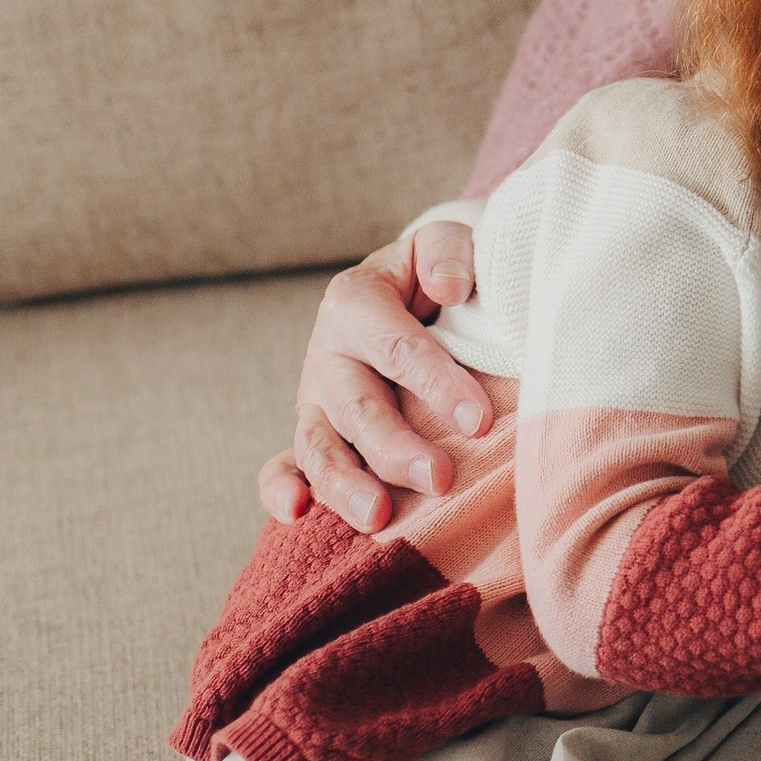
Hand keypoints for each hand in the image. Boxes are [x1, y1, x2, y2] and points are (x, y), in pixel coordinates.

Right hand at [256, 221, 490, 530]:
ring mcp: (314, 400)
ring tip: (379, 517)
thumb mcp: (446, 244)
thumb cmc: (439, 271)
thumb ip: (449, 253)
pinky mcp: (311, 432)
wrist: (413, 292)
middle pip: (358, 408)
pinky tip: (296, 516)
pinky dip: (280, 492)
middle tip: (441, 479)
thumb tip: (451, 286)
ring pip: (318, 447)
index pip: (399, 349)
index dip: (439, 386)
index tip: (480, 422)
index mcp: (355, 301)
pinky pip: (284, 466)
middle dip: (397, 448)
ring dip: (344, 485)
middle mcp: (327, 354)